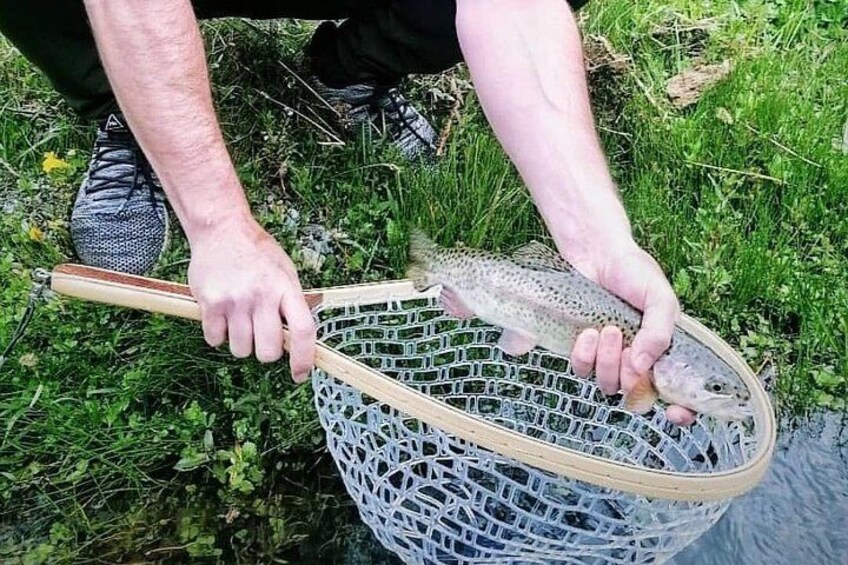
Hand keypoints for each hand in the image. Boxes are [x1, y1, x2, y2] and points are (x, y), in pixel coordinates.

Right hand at [187, 214, 315, 381]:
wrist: (221, 229)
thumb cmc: (257, 253)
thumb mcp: (285, 271)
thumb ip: (291, 303)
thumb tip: (297, 341)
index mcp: (285, 288)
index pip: (302, 331)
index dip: (304, 358)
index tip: (300, 374)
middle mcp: (262, 296)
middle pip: (268, 351)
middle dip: (266, 351)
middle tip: (261, 336)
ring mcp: (235, 301)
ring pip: (241, 350)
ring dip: (241, 343)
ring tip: (240, 320)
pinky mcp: (210, 304)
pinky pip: (215, 340)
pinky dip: (218, 335)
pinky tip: (221, 316)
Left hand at [565, 239, 694, 425]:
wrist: (596, 254)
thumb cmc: (634, 273)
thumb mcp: (660, 299)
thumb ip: (659, 333)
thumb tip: (642, 367)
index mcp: (663, 351)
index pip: (678, 394)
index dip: (681, 411)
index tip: (675, 412)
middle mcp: (637, 360)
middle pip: (635, 394)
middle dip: (629, 375)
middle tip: (624, 340)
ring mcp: (609, 358)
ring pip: (607, 385)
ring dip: (607, 361)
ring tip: (606, 330)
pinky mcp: (583, 351)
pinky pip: (581, 371)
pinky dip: (584, 355)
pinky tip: (588, 332)